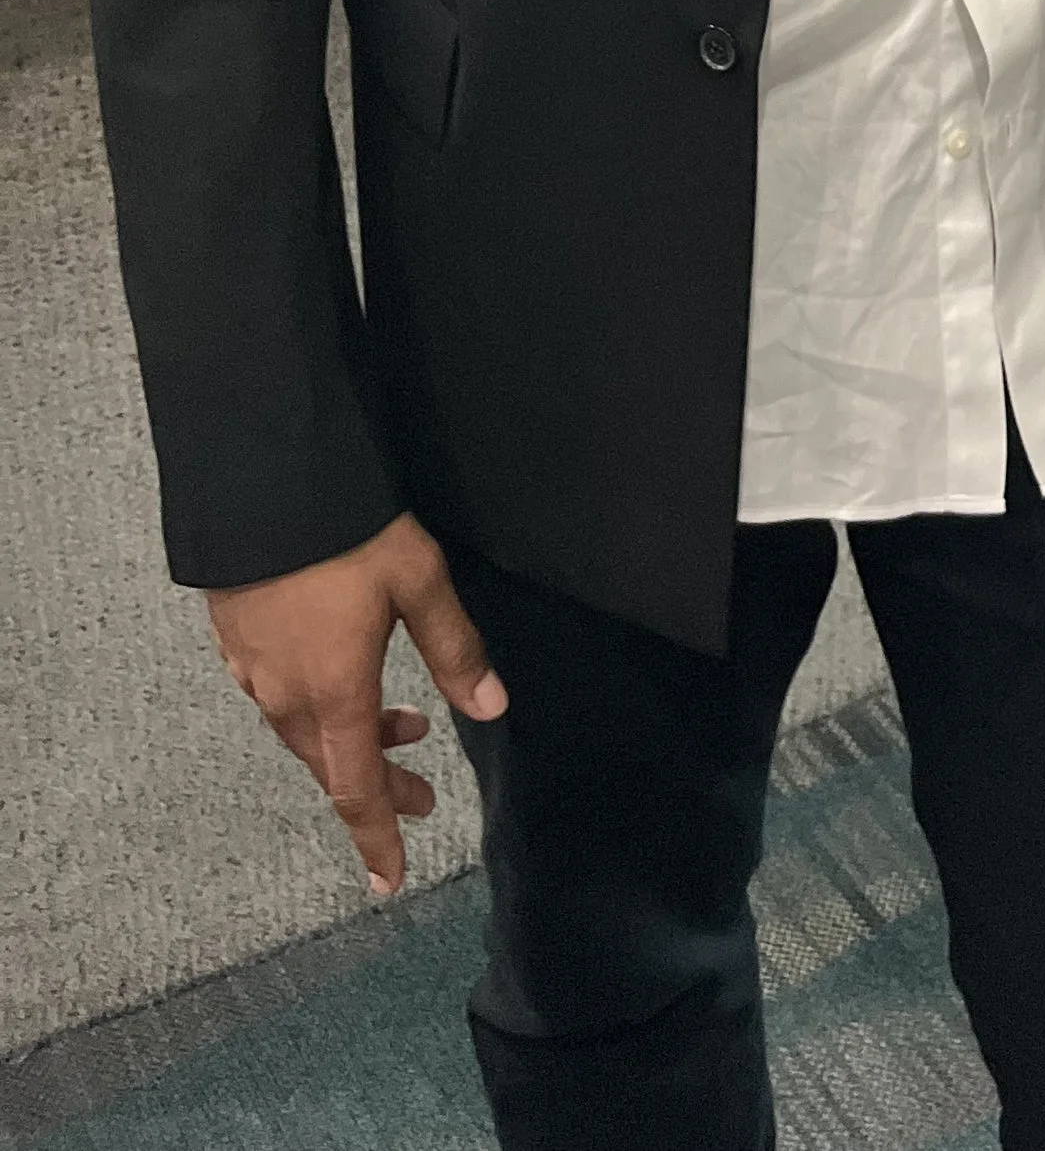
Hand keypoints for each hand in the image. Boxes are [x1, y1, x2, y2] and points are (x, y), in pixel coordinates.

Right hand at [206, 509, 506, 895]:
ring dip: (352, 741)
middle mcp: (286, 695)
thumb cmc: (347, 532)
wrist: (260, 483)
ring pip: (304, 732)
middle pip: (331, 765)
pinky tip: (337, 680)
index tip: (391, 881)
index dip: (378, 837)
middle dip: (379, 786)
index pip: (356, 789)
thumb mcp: (419, 582)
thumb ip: (455, 649)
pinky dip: (318, 709)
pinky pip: (276, 698)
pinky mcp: (233, 640)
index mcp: (334, 692)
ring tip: (403, 721)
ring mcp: (252, 670)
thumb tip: (491, 709)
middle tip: (422, 791)